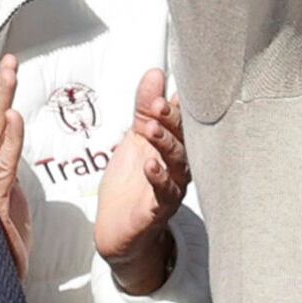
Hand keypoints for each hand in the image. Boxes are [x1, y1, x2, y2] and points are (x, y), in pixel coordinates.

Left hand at [95, 68, 188, 294]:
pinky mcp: (159, 210)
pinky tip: (150, 166)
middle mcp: (180, 166)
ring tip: (150, 130)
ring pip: (178, 164)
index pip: (181, 121)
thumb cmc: (130, 184)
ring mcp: (173, 188)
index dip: (175, 105)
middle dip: (172, 122)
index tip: (165, 89)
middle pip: (183, 140)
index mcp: (175, 147)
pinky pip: (164, 194)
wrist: (118, 230)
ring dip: (166, 145)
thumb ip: (144, 108)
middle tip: (158, 106)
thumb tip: (155, 73)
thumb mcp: (133, 139)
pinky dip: (159, 179)